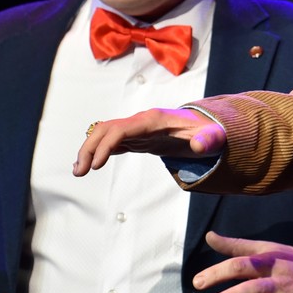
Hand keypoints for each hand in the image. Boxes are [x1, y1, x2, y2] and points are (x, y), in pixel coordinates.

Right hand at [72, 107, 226, 175]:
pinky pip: (111, 142)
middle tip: (80, 172)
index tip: (97, 165)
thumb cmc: (209, 131)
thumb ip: (209, 140)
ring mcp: (136, 129)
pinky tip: (87, 166)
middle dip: (89, 148)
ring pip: (104, 134)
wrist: (206, 127)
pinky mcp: (136, 139)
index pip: (122, 129)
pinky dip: (97, 152)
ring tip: (78, 171)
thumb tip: (200, 146)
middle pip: (106, 129)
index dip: (106, 144)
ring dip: (89, 150)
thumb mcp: (214, 136)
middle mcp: (140, 122)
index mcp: (154, 120)